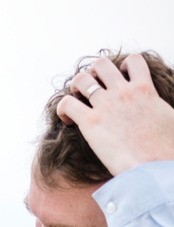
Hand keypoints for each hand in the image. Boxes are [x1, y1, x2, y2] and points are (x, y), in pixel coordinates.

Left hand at [57, 53, 173, 175]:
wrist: (155, 166)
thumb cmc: (167, 149)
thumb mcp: (172, 119)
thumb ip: (162, 108)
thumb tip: (162, 116)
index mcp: (145, 89)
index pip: (133, 60)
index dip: (122, 66)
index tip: (119, 82)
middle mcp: (123, 92)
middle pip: (101, 64)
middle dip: (93, 73)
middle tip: (92, 90)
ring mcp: (106, 105)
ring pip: (80, 79)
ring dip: (75, 87)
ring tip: (78, 101)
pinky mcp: (90, 122)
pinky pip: (67, 103)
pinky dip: (63, 109)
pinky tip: (70, 121)